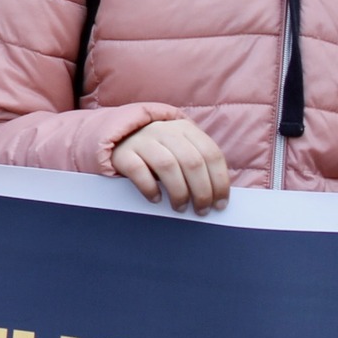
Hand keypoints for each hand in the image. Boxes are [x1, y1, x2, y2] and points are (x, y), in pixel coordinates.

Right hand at [109, 119, 230, 213]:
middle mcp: (163, 129)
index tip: (220, 204)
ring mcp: (141, 139)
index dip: (219, 181)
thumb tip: (217, 196)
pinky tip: (156, 198)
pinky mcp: (122, 152)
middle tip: (201, 210)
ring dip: (179, 192)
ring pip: (168, 166)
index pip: (211, 154)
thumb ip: (197, 164)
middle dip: (201, 191)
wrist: (116, 139)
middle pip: (192, 161)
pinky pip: (139, 171)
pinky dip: (150, 188)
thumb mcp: (179, 150)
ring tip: (180, 207)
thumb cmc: (156, 152)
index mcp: (184, 127)